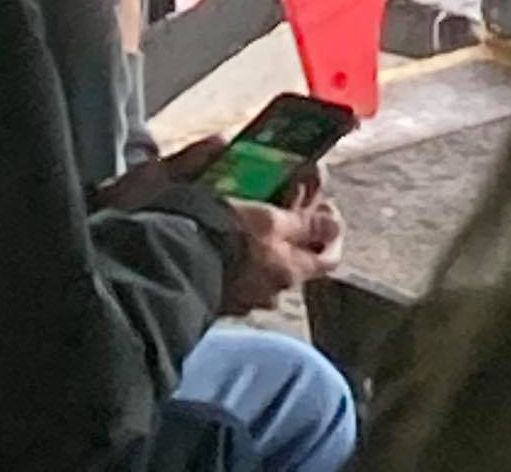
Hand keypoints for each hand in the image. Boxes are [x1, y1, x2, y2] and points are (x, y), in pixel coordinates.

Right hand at [222, 193, 343, 312]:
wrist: (175, 265)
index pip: (329, 259)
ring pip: (268, 271)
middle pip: (297, 263)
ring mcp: (247, 301)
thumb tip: (334, 226)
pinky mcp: (222, 302)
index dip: (331, 234)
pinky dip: (242, 262)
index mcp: (291, 272)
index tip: (324, 211)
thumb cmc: (227, 238)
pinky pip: (242, 279)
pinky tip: (227, 243)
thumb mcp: (270, 221)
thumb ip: (304, 226)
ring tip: (249, 223)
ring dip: (265, 250)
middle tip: (282, 208)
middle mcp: (274, 293)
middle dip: (293, 237)